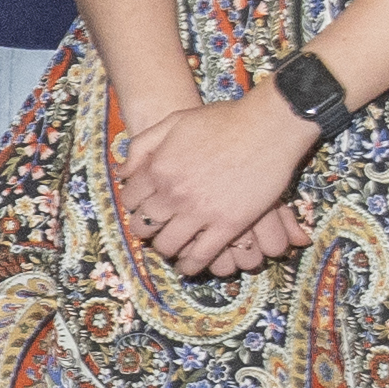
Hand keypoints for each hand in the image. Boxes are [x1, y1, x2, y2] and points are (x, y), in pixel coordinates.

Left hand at [111, 95, 319, 278]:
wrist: (266, 127)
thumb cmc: (222, 121)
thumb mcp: (174, 122)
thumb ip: (143, 146)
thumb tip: (122, 173)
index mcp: (158, 169)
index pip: (130, 199)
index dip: (133, 205)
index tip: (141, 208)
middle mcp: (174, 193)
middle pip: (145, 225)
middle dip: (145, 230)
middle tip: (153, 230)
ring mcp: (200, 211)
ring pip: (169, 245)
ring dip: (165, 249)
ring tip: (170, 248)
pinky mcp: (228, 225)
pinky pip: (201, 255)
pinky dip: (191, 265)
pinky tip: (189, 266)